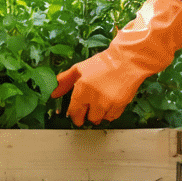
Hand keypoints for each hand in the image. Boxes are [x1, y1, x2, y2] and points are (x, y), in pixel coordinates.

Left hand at [50, 0, 181, 124]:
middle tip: (89, 108)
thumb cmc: (104, 63)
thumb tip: (53, 92)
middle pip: (87, 118)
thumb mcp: (80, 69)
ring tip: (101, 102)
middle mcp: (94, 99)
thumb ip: (65, 81)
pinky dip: (110, 113)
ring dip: (99, 114)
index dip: (74, 115)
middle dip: (86, 115)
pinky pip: (112, 117)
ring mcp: (108, 104)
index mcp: (82, 89)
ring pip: (99, 119)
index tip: (76, 114)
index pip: (74, 112)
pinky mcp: (120, 106)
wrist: (128, 62)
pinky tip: (110, 102)